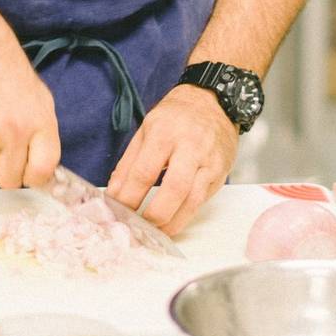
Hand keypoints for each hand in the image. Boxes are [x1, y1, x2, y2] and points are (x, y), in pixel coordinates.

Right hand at [0, 46, 59, 188]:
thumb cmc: (14, 78)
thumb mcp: (42, 103)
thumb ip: (43, 138)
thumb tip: (41, 171)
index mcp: (40, 125)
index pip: (42, 171)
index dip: (35, 178)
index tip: (30, 173)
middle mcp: (15, 133)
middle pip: (10, 180)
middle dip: (9, 173)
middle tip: (8, 156)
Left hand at [106, 84, 237, 235]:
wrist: (213, 102)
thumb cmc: (175, 117)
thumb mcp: (145, 131)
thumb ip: (128, 164)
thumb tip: (114, 195)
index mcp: (164, 133)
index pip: (144, 172)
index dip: (129, 197)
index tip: (118, 212)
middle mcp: (190, 147)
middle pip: (174, 189)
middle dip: (155, 214)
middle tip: (140, 227)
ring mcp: (209, 162)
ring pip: (193, 200)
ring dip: (173, 223)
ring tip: (155, 233)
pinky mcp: (221, 173)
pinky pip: (203, 200)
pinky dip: (186, 215)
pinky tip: (173, 222)